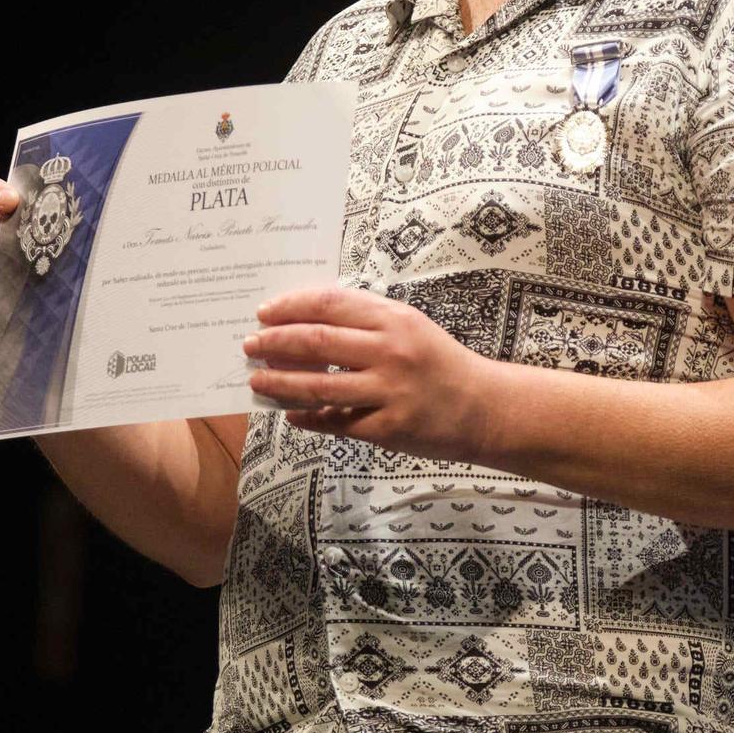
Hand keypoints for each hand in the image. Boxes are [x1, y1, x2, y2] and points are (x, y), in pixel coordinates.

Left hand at [247, 287, 500, 463]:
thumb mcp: (410, 327)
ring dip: (280, 383)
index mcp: (394, 319)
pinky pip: (336, 423)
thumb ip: (366, 321)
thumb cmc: (441, 362)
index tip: (264, 312)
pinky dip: (308, 418)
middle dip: (275, 342)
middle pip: (318, 341)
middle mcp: (390, 351)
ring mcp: (389, 391)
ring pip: (319, 386)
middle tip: (249, 345)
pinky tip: (289, 414)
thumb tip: (307, 321)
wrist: (483, 407)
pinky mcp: (388, 428)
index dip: (291, 306)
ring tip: (256, 380)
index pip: (330, 304)